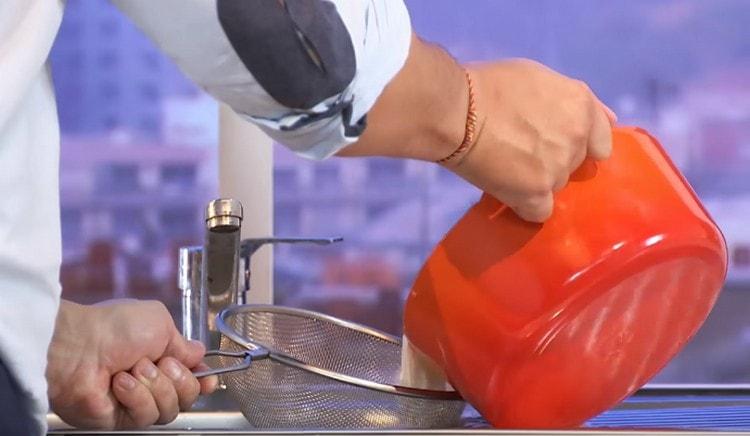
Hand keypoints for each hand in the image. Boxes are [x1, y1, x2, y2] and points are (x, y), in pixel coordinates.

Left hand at [47, 300, 217, 428]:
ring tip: (132, 370)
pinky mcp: (122, 420)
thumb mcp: (161, 323)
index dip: (204, 379)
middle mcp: (152, 381)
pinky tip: (119, 383)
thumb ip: (184, 343)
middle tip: (160, 363)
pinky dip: (136, 397)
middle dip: (180, 378)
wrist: (79, 348)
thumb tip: (198, 354)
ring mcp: (137, 401)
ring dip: (155, 386)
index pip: (193, 376)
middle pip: (189, 395)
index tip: (209, 379)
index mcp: (162, 355)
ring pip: (171, 409)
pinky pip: (147, 416)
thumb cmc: (114, 328)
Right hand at [336, 35, 613, 222]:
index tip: (556, 144)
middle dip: (553, 160)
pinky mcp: (536, 193)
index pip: (601, 141)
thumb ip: (572, 99)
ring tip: (505, 168)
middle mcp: (577, 138)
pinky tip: (506, 192)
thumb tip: (608, 119)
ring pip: (555, 187)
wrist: (455, 110)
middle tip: (520, 150)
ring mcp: (558, 168)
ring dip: (535, 182)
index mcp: (581, 105)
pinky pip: (539, 212)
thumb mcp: (537, 76)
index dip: (579, 145)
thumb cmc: (487, 86)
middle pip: (574, 164)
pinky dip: (523, 206)